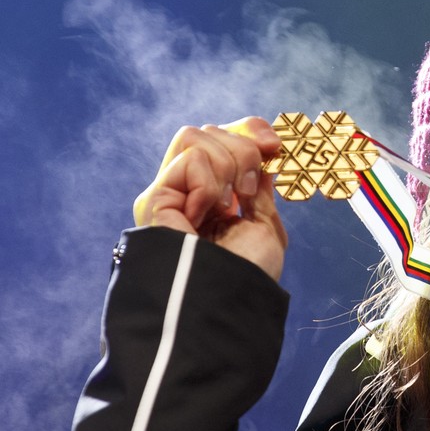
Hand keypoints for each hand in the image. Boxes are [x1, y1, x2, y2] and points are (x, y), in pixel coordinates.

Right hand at [133, 117, 286, 279]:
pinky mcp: (155, 199)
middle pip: (211, 131)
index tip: (274, 146)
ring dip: (226, 165)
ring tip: (226, 205)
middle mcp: (189, 189)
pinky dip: (209, 184)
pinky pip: (190, 160)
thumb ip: (259, 189)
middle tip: (247, 191)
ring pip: (195, 136)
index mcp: (217, 195)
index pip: (224, 137)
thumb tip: (262, 153)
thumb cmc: (248, 274)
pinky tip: (205, 214)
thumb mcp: (265, 224)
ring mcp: (171, 192)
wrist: (228, 299)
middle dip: (243, 152)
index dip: (249, 131)